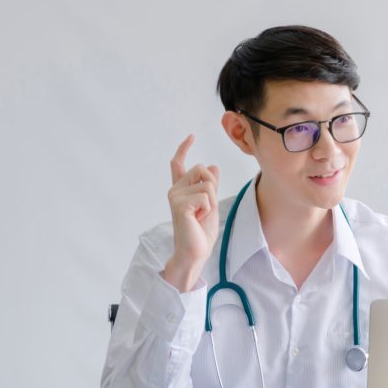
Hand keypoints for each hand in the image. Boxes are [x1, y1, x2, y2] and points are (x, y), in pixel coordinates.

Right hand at [164, 134, 219, 292]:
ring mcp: (175, 196)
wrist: (196, 251)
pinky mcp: (179, 204)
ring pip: (207, 184)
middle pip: (203, 170)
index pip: (178, 164)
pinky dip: (208, 209)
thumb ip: (210, 186)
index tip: (191, 136)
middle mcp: (175, 190)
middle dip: (212, 187)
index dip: (184, 149)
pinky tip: (198, 219)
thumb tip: (212, 166)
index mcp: (181, 190)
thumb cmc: (201, 231)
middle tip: (206, 209)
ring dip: (211, 202)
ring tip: (201, 216)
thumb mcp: (211, 204)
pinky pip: (205, 196)